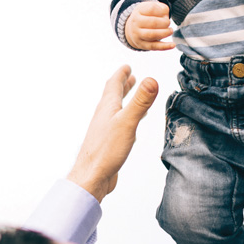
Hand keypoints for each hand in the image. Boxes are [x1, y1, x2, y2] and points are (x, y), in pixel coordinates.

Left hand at [67, 66, 159, 201]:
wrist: (92, 176)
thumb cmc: (107, 150)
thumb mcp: (127, 122)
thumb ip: (140, 102)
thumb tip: (151, 79)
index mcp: (108, 108)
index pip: (113, 85)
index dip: (121, 75)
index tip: (127, 66)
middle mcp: (104, 116)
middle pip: (112, 96)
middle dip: (122, 85)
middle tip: (129, 77)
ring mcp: (105, 130)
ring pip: (115, 110)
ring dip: (123, 100)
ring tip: (130, 96)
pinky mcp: (108, 143)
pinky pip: (118, 125)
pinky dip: (125, 119)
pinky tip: (129, 127)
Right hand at [125, 2, 174, 49]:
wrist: (132, 28)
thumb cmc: (146, 16)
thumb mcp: (151, 7)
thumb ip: (162, 8)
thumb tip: (166, 18)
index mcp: (138, 11)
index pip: (152, 9)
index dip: (162, 11)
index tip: (164, 13)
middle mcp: (136, 22)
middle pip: (153, 22)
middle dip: (165, 23)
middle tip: (168, 23)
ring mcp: (138, 34)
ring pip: (152, 35)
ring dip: (164, 33)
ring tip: (170, 31)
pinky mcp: (142, 45)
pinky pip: (154, 46)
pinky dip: (164, 46)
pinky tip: (173, 45)